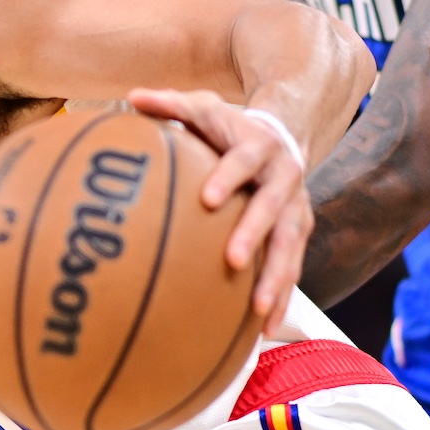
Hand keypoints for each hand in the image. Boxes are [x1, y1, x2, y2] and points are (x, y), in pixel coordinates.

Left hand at [126, 88, 309, 336]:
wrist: (283, 134)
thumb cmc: (227, 126)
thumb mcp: (203, 107)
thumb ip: (170, 104)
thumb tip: (131, 98)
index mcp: (259, 146)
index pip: (244, 160)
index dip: (228, 177)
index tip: (208, 200)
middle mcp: (284, 177)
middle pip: (273, 207)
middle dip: (255, 233)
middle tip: (233, 260)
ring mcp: (296, 207)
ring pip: (291, 246)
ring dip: (278, 279)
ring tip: (259, 312)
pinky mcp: (299, 232)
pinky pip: (293, 267)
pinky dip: (281, 298)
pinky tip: (263, 331)